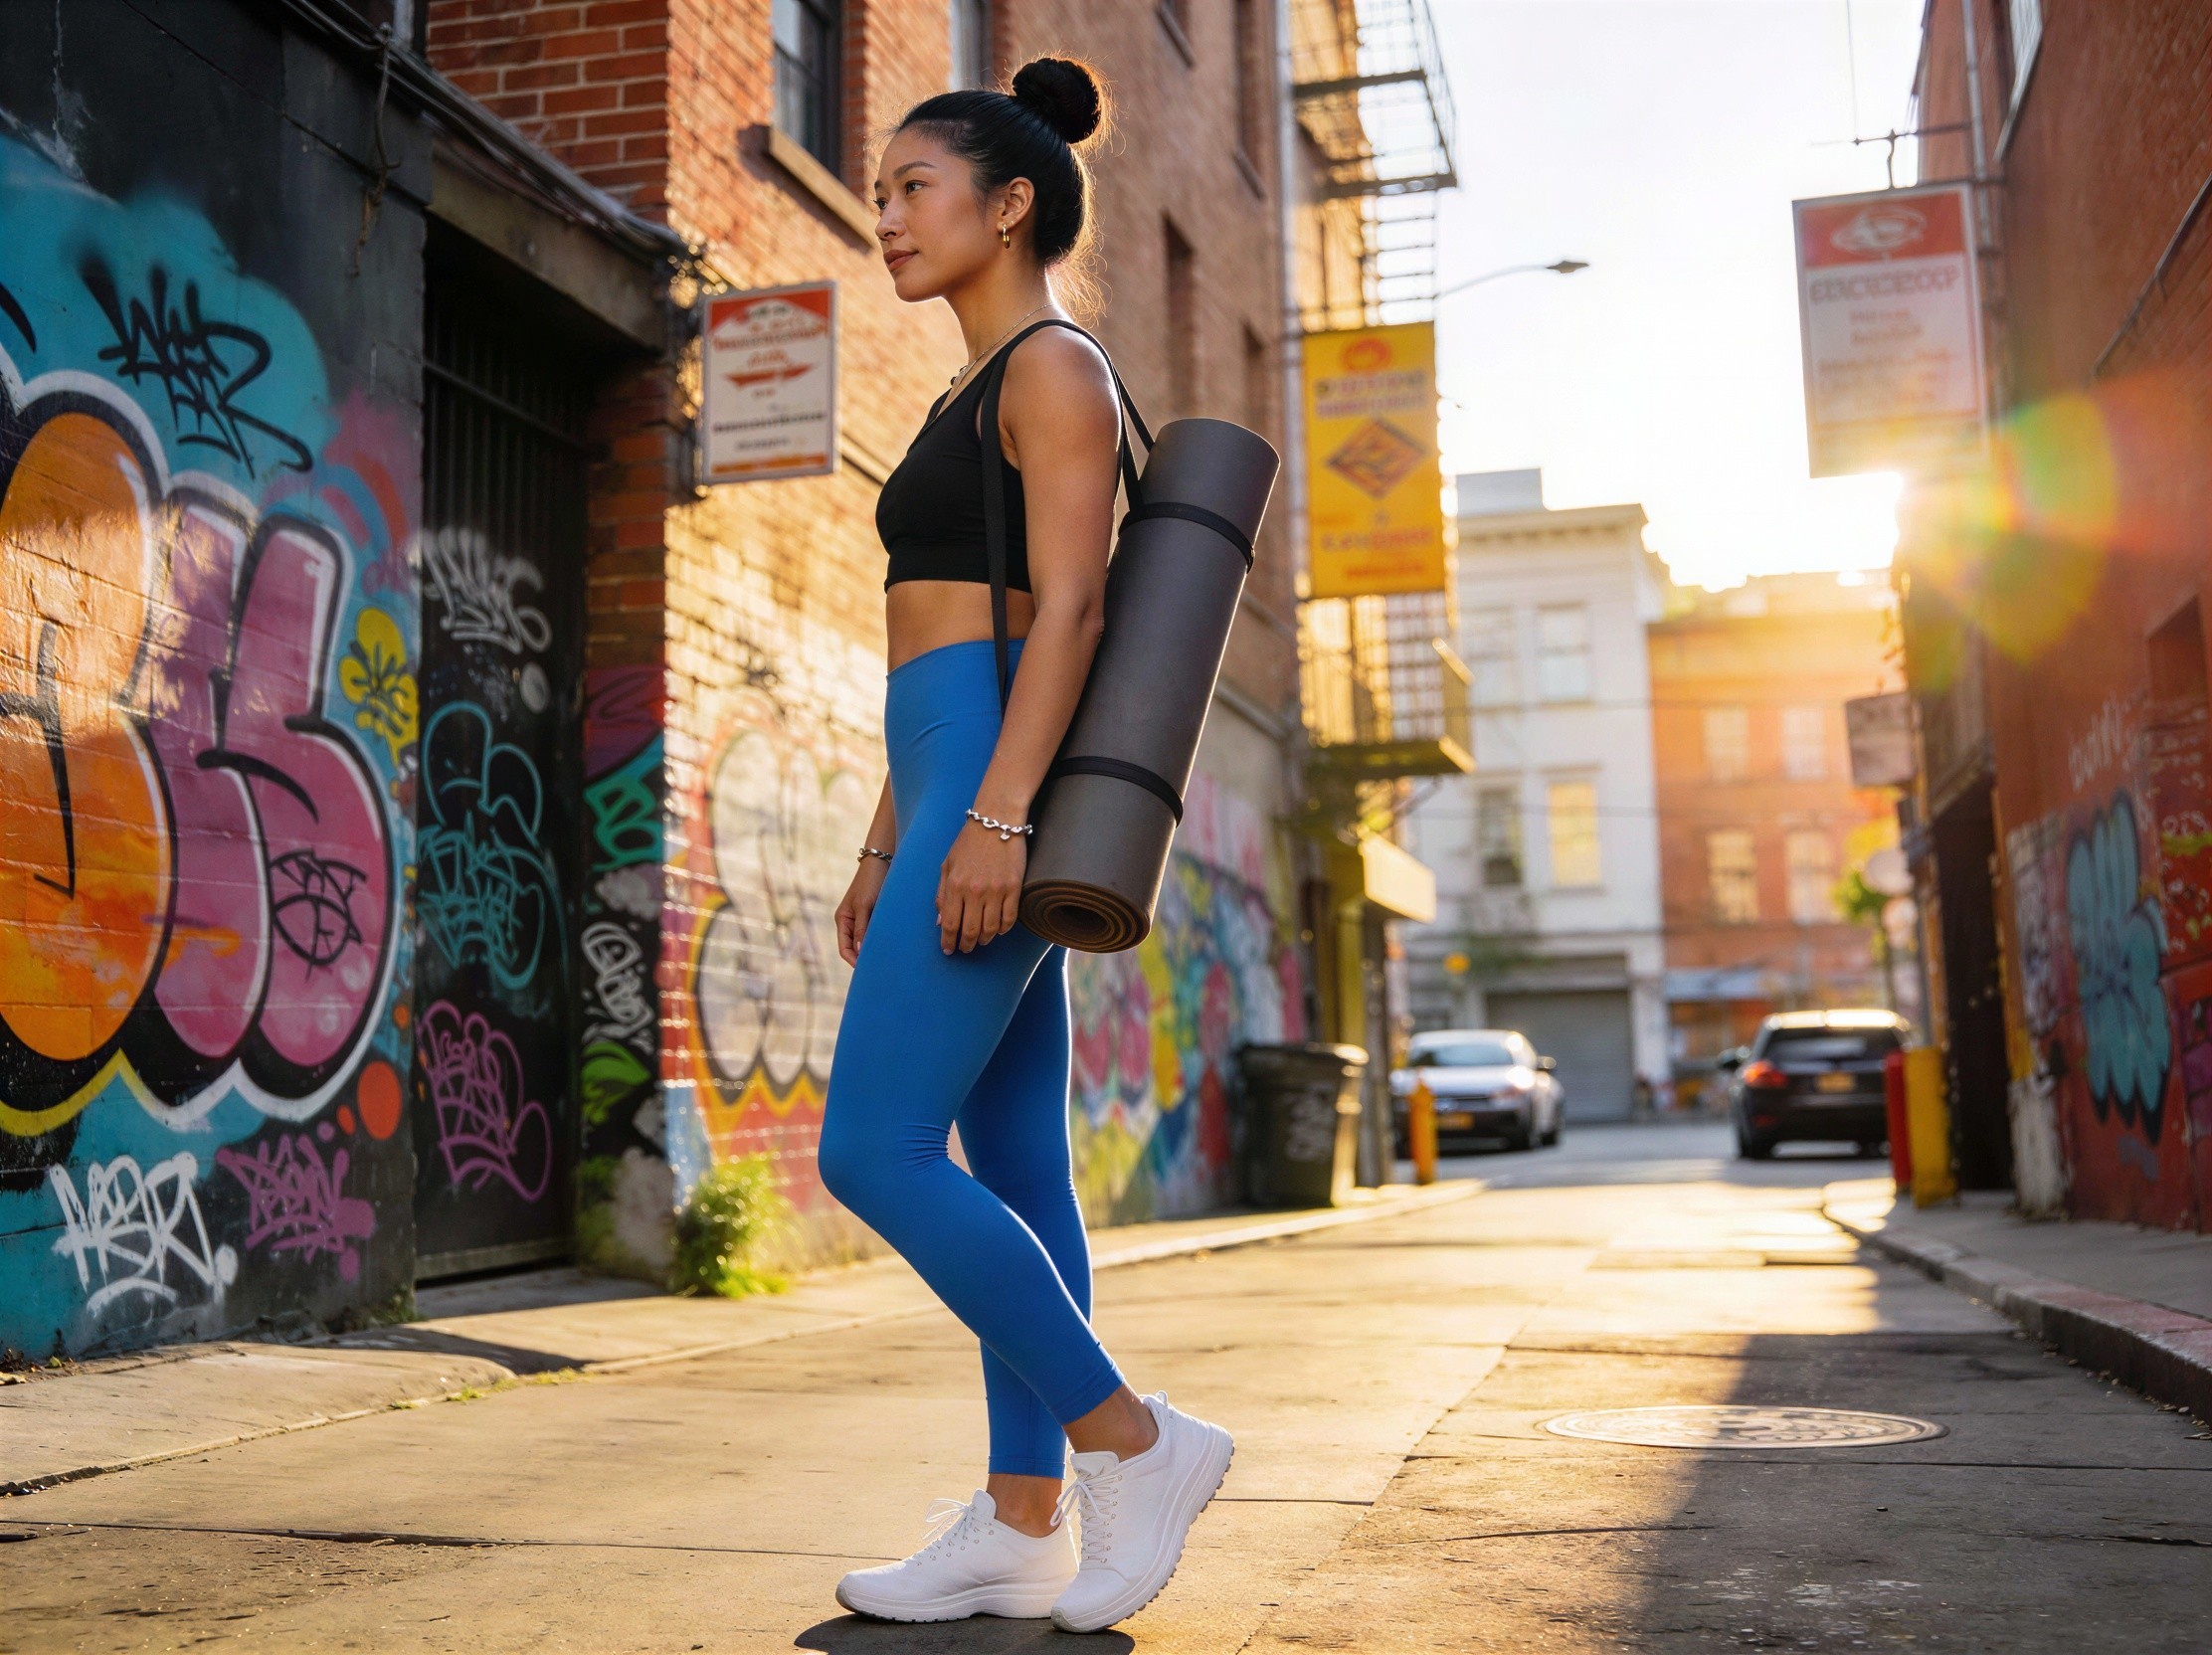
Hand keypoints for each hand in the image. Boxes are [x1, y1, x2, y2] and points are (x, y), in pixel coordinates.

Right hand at [836, 856, 890, 965]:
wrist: (882, 862)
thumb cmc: (870, 882)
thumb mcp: (864, 905)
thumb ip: (862, 928)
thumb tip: (859, 951)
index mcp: (842, 919)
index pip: (844, 948)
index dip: (853, 961)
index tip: (866, 969)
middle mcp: (850, 921)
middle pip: (854, 947)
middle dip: (864, 957)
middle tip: (879, 969)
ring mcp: (861, 918)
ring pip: (865, 941)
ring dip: (873, 949)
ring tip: (886, 959)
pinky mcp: (873, 914)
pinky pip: (873, 932)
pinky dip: (880, 939)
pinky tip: (891, 946)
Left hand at [937, 820, 1025, 953]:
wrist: (997, 821)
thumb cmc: (969, 842)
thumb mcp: (948, 865)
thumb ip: (942, 894)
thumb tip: (941, 922)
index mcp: (955, 885)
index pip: (950, 923)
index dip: (948, 941)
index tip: (948, 950)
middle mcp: (975, 891)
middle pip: (970, 931)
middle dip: (966, 945)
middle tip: (965, 949)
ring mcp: (996, 891)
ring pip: (991, 929)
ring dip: (984, 939)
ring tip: (981, 941)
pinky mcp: (1014, 888)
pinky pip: (1010, 919)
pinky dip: (1004, 930)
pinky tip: (999, 930)